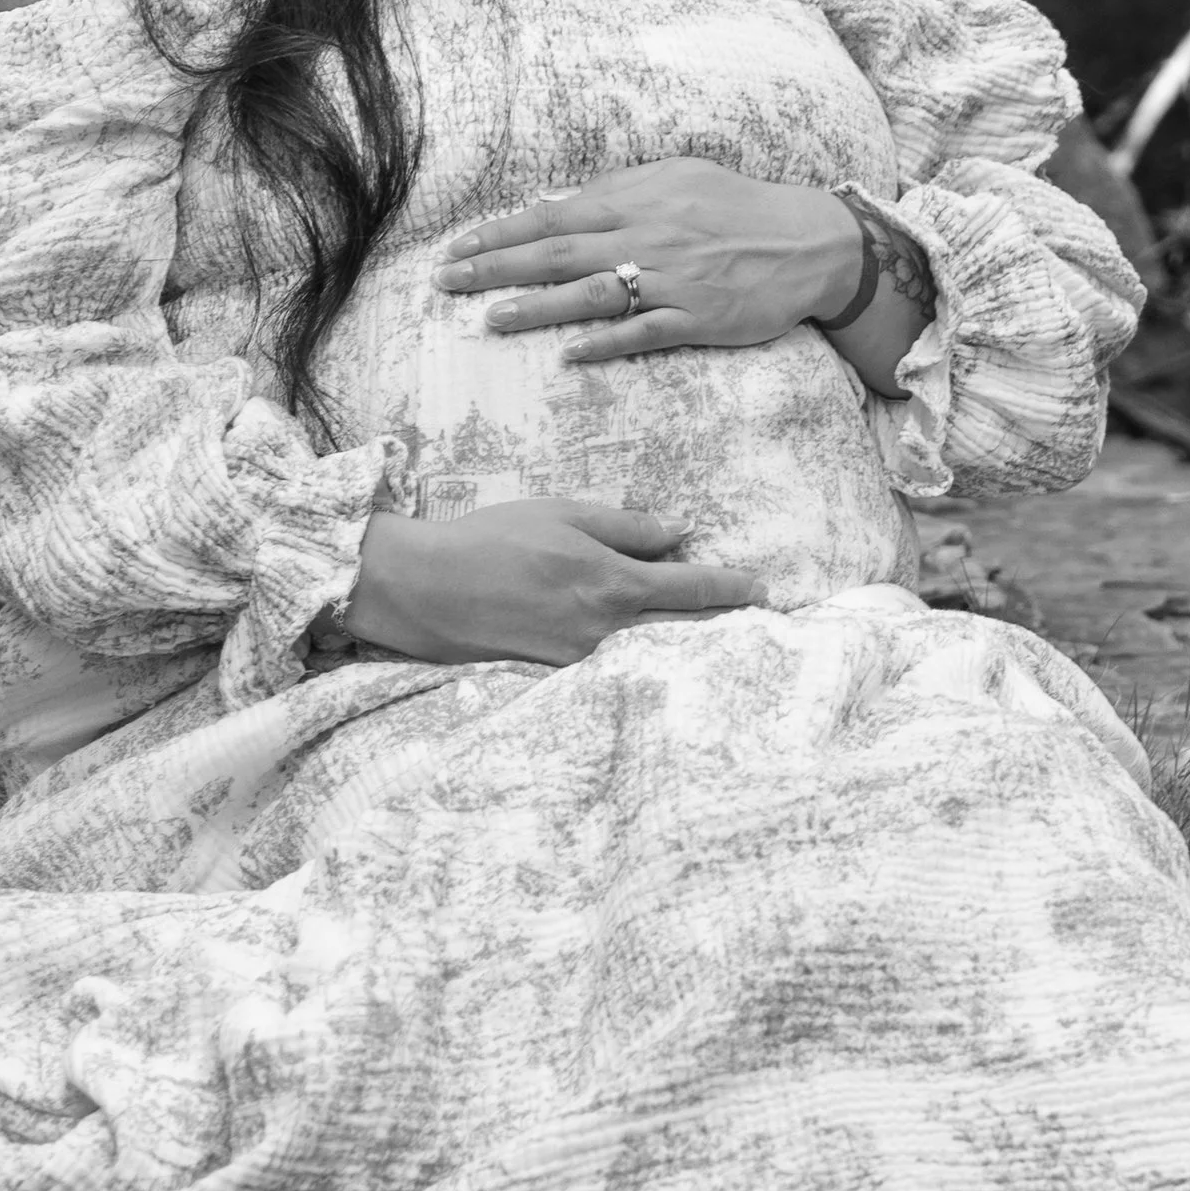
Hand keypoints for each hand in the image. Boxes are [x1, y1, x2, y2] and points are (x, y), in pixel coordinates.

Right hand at [341, 498, 767, 666]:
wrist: (425, 590)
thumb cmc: (491, 540)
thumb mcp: (563, 513)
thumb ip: (627, 525)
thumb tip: (681, 531)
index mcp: (612, 582)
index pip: (694, 589)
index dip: (735, 590)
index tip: (764, 591)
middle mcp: (607, 629)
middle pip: (687, 632)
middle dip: (728, 626)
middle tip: (763, 624)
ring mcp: (584, 661)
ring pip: (655, 654)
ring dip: (692, 647)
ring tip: (726, 642)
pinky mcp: (560, 677)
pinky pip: (618, 669)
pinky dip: (647, 661)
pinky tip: (662, 657)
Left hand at [434, 159, 862, 362]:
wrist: (809, 242)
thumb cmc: (737, 208)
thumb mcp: (677, 180)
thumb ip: (619, 194)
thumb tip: (560, 208)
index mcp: (637, 201)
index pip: (552, 217)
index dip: (501, 233)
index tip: (457, 249)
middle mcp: (647, 236)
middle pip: (558, 254)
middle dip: (497, 268)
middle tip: (448, 283)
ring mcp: (672, 279)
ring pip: (592, 293)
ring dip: (538, 308)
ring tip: (492, 319)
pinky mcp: (698, 318)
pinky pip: (644, 332)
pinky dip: (606, 342)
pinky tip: (569, 353)